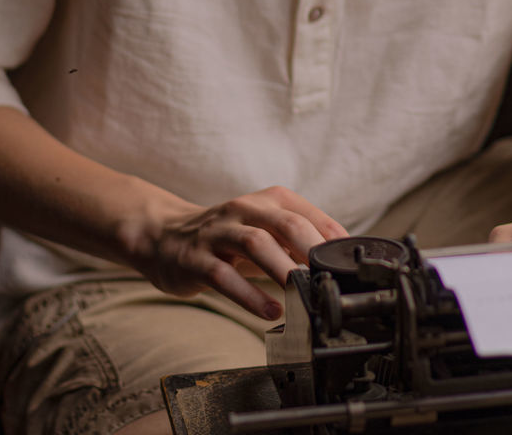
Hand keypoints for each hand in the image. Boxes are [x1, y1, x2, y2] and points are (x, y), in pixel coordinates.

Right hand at [139, 185, 349, 319]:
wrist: (164, 236)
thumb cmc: (226, 237)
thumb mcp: (263, 230)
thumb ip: (295, 242)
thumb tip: (337, 262)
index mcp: (266, 201)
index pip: (305, 213)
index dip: (329, 237)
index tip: (348, 263)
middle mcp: (243, 209)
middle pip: (284, 222)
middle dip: (310, 248)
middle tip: (329, 275)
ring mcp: (218, 233)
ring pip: (254, 243)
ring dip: (282, 268)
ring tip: (302, 293)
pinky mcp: (195, 259)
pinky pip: (223, 275)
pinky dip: (249, 295)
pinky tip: (270, 311)